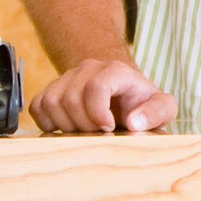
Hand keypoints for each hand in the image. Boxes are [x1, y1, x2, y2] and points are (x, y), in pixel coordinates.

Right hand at [30, 57, 177, 133]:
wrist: (124, 97)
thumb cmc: (143, 104)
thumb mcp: (163, 108)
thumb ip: (157, 113)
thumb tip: (134, 122)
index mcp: (116, 71)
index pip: (96, 86)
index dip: (98, 112)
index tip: (109, 127)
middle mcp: (89, 68)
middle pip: (71, 98)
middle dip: (84, 124)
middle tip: (98, 132)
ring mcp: (67, 77)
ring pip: (51, 102)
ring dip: (66, 125)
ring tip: (85, 130)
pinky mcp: (52, 90)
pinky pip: (37, 107)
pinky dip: (48, 123)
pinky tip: (68, 127)